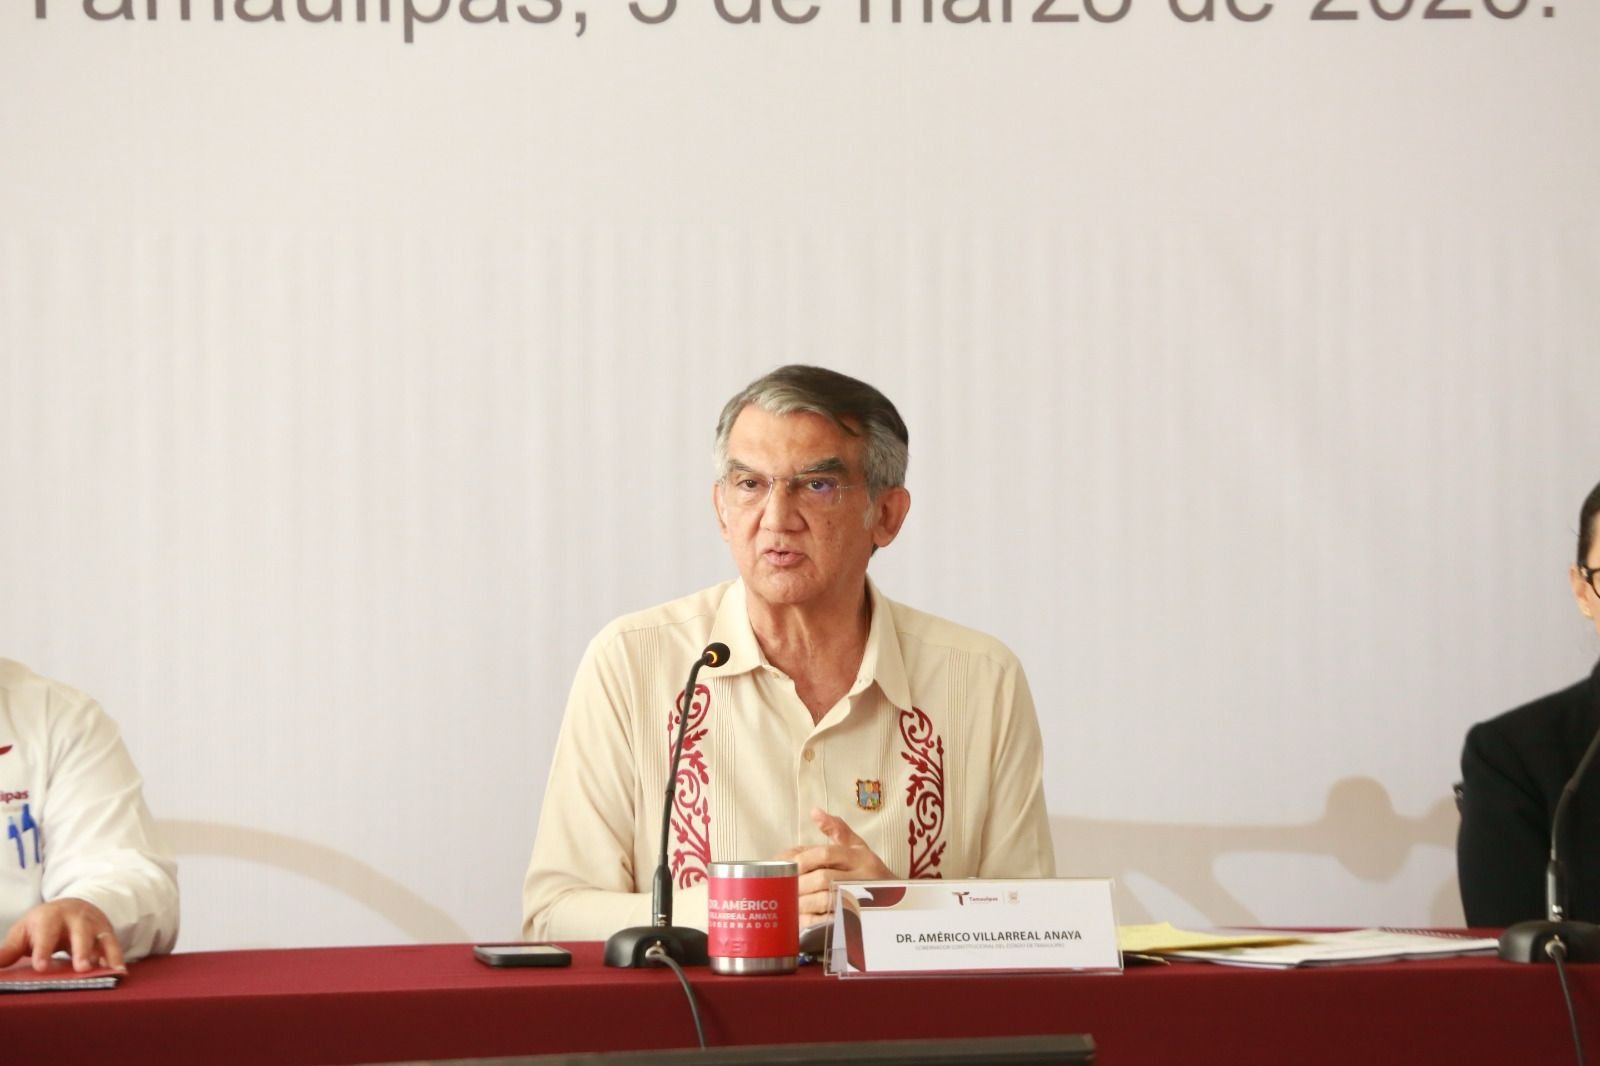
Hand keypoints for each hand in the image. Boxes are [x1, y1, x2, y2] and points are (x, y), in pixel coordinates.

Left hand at [0, 899, 124, 972]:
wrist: (71, 906)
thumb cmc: (42, 925)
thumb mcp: (23, 932)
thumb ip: (9, 951)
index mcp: (50, 917)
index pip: (46, 933)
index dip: (44, 950)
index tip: (41, 968)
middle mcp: (76, 918)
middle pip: (80, 932)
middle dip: (82, 950)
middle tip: (81, 969)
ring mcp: (95, 924)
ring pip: (102, 938)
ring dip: (106, 955)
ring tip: (109, 973)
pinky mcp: (108, 933)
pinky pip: (115, 946)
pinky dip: (118, 959)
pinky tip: (120, 973)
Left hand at [779, 808, 894, 927]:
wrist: (900, 901)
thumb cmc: (871, 872)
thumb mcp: (858, 848)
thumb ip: (837, 830)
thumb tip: (814, 812)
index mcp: (860, 857)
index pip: (827, 853)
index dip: (804, 859)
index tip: (788, 866)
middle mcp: (864, 876)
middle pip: (824, 878)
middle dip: (800, 884)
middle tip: (783, 889)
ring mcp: (864, 900)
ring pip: (828, 900)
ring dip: (805, 903)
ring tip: (790, 904)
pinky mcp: (861, 920)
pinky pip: (834, 920)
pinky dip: (817, 920)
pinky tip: (805, 920)